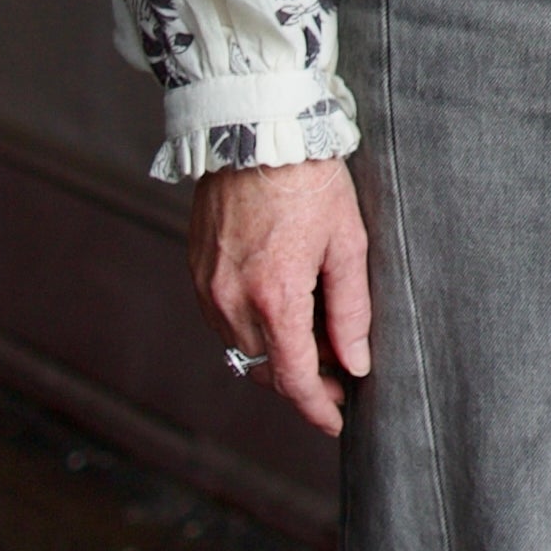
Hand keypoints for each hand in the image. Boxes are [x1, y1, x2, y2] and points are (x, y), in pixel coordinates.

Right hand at [188, 159, 371, 437]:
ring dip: (275, 352)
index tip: (336, 420)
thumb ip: (351, 311)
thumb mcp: (347, 244)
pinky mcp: (197, 268)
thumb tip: (354, 363)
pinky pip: (223, 318)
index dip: (317, 407)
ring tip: (314, 330)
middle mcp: (231, 300)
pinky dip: (252, 325)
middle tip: (338, 366)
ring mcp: (207, 286)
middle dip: (302, 378)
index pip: (294, 378)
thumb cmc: (309, 180)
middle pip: (265, 369)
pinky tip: (281, 304)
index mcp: (274, 298)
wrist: (256, 130)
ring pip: (241, 347)